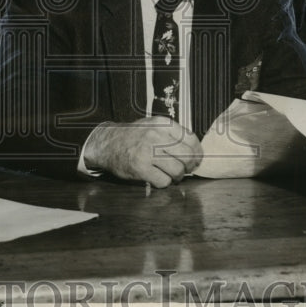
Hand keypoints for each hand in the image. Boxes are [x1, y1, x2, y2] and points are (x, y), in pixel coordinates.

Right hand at [82, 118, 202, 187]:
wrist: (107, 143)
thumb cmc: (134, 136)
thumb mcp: (153, 126)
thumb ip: (172, 134)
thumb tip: (195, 151)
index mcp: (162, 123)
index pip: (191, 139)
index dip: (198, 153)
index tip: (197, 159)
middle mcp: (156, 135)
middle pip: (187, 156)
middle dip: (190, 167)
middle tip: (186, 170)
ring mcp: (147, 152)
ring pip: (177, 170)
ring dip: (177, 177)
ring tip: (171, 175)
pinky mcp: (140, 168)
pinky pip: (163, 181)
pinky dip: (163, 183)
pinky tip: (157, 178)